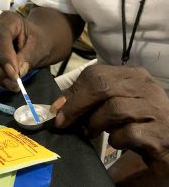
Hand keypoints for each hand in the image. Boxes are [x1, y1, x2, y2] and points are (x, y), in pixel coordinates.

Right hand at [0, 11, 48, 90]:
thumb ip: (28, 58)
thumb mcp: (39, 47)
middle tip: (14, 83)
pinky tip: (3, 83)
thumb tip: (17, 72)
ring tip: (12, 85)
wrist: (33, 44)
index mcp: (8, 20)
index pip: (0, 37)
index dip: (5, 57)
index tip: (14, 74)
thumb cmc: (37, 42)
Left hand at [51, 65, 168, 181]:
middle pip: (102, 87)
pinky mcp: (160, 133)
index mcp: (133, 75)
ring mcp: (156, 108)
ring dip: (96, 123)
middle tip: (65, 123)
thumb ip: (89, 100)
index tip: (58, 110)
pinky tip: (117, 142)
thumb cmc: (137, 120)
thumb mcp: (113, 104)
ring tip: (93, 131)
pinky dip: (115, 140)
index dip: (73, 92)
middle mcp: (146, 86)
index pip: (95, 74)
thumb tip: (57, 107)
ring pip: (114, 108)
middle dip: (77, 106)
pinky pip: (128, 133)